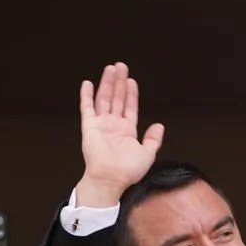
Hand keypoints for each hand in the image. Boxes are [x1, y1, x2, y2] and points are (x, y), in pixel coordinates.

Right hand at [75, 62, 164, 207]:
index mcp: (127, 131)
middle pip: (117, 99)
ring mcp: (101, 125)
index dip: (131, 94)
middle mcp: (114, 125)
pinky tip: (87, 83)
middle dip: (119, 82)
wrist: (111, 179)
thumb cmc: (128, 171)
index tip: (131, 80)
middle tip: (121, 66)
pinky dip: (86, 95)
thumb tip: (159, 125)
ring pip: (104, 99)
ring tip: (110, 68)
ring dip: (107, 83)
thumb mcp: (147, 154)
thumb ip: (153, 139)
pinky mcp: (90, 127)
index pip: (129, 107)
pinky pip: (87, 108)